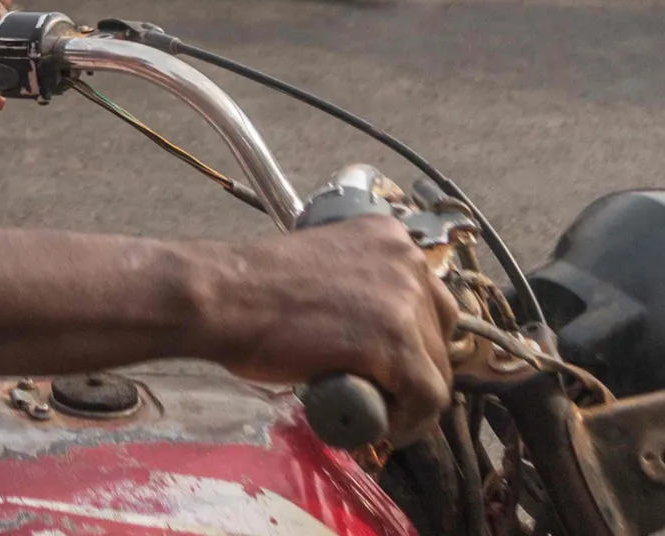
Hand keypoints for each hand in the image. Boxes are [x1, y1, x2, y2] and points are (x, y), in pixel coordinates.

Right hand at [192, 217, 458, 445]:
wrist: (224, 297)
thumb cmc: (255, 287)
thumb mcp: (325, 265)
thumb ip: (358, 284)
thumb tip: (375, 328)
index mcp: (389, 236)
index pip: (431, 297)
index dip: (414, 338)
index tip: (392, 363)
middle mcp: (407, 260)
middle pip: (439, 332)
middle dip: (415, 367)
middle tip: (381, 389)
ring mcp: (405, 301)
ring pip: (436, 369)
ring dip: (410, 397)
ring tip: (375, 409)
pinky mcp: (397, 344)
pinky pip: (427, 398)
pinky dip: (411, 422)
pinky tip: (386, 428)